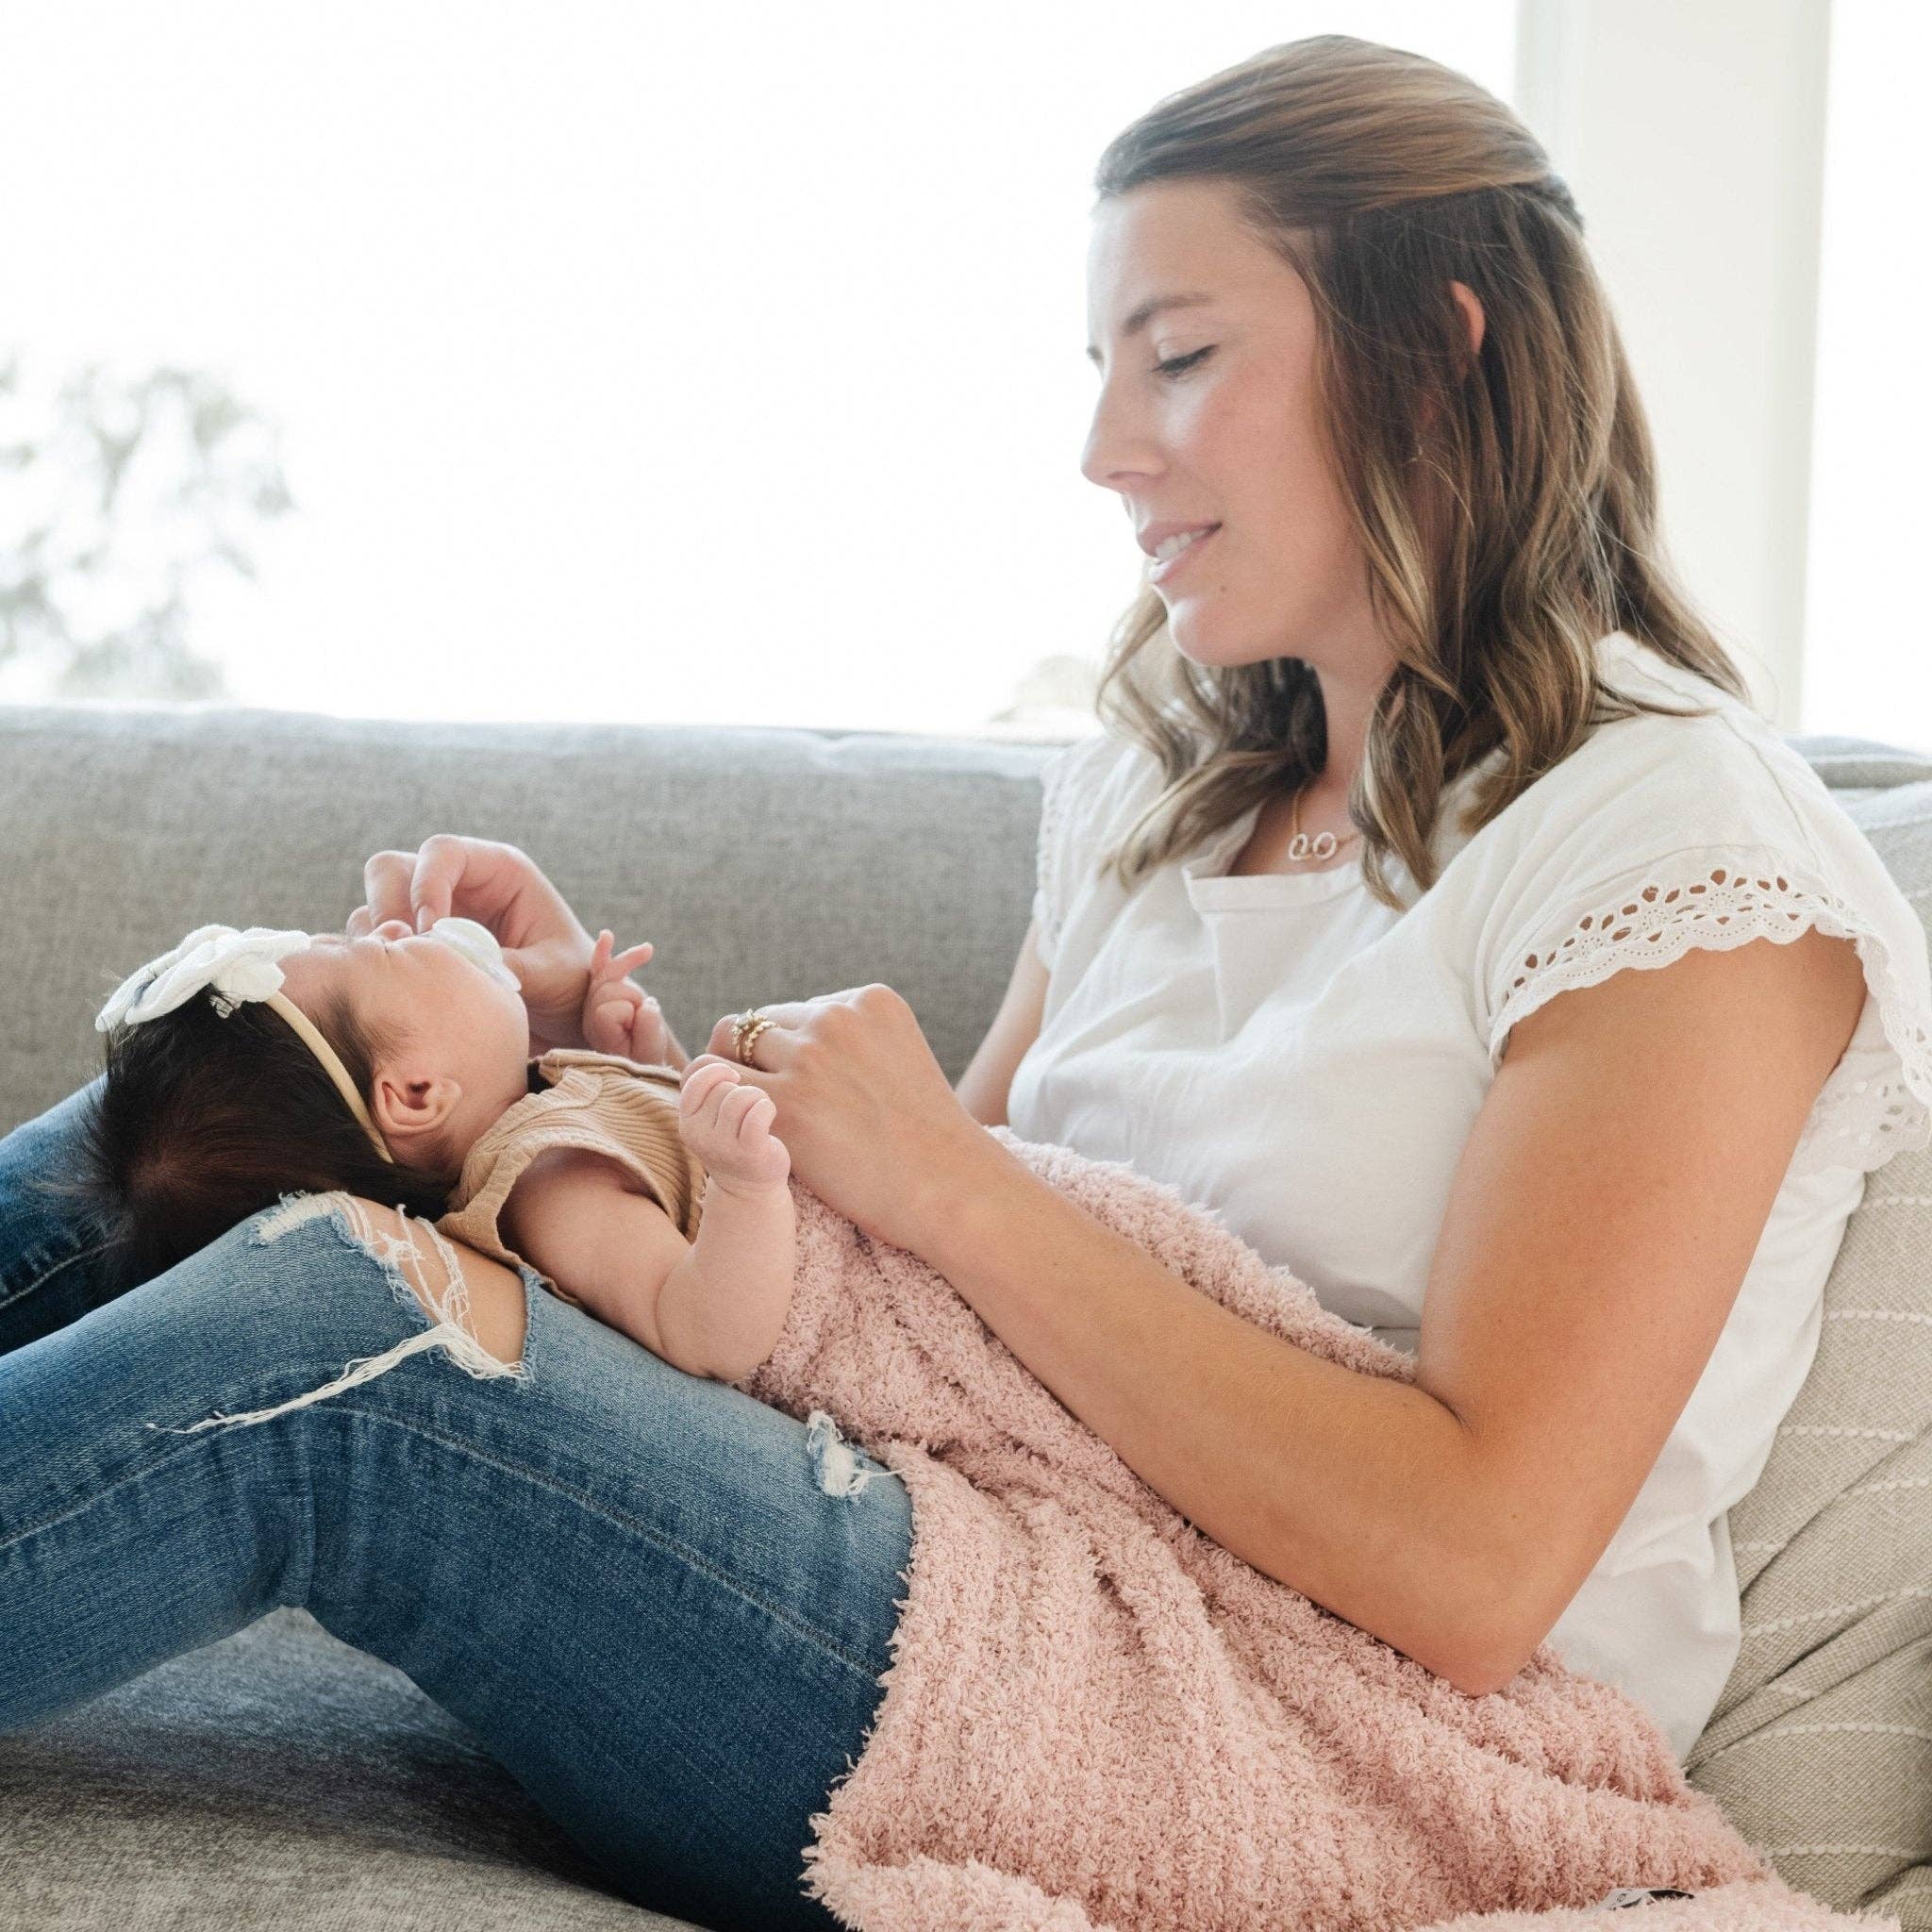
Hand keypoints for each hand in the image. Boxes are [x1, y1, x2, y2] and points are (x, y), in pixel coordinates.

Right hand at [348, 834, 613, 1056]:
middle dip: (388, 909)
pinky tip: (401, 991)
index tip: (432, 933)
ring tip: (405, 978)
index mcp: (498, 870)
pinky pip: (376, 942)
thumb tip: (453, 961)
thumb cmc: (570, 981)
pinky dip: (379, 963)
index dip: (427, 885)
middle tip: (405, 956)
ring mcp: (432, 912)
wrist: (568, 1010)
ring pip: (375, 906)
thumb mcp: (550, 972)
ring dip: (379, 940)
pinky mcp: (418, 945)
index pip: (442, 851)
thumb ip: (506, 964)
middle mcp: (458, 884)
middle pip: (391, 869)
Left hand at [581, 929, 673, 1063]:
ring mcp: (594, 1002)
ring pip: (610, 974)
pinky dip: (603, 953)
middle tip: (639, 1022)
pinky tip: (607, 936)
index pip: (610, 1009)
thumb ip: (648, 1031)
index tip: (638, 1032)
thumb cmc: (644, 1062)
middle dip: (632, 1000)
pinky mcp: (602, 991)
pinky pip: (600, 966)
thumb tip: (648, 1005)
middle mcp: (590, 1014)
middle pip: (609, 988)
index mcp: (598, 1031)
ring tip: (639, 1006)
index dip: (630, 1015)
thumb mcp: (650, 1054)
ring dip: (629, 983)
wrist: (640, 1061)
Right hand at [678, 1058, 790, 1193]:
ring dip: (759, 1098)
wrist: (752, 1188)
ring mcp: (720, 1145)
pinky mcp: (748, 1152)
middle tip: (751, 1108)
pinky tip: (770, 1120)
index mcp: (686, 1116)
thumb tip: (726, 1034)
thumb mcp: (714, 1111)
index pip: (697, 1071)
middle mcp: (696, 1132)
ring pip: (741, 1095)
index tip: (734, 1081)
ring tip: (761, 1113)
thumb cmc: (737, 1137)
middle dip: (744, 1087)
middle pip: (724, 1083)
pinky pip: (758, 1111)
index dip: (720, 1069)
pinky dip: (768, 1109)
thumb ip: (711, 1079)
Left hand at [683, 984, 984, 1249]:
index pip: (800, 1011)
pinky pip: (715, 1085)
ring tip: (756, 1122)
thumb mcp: (901, 1060)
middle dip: (762, 1062)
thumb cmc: (926, 1141)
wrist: (947, 1189)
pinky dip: (717, 1103)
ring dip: (737, 1082)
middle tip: (774, 1109)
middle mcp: (837, 1017)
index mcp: (870, 999)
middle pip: (760, 1023)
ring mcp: (810, 1058)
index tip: (812, 1092)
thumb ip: (855, 1041)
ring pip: (730, 1045)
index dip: (795, 1052)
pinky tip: (737, 1131)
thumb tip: (792, 1045)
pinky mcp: (785, 1103)